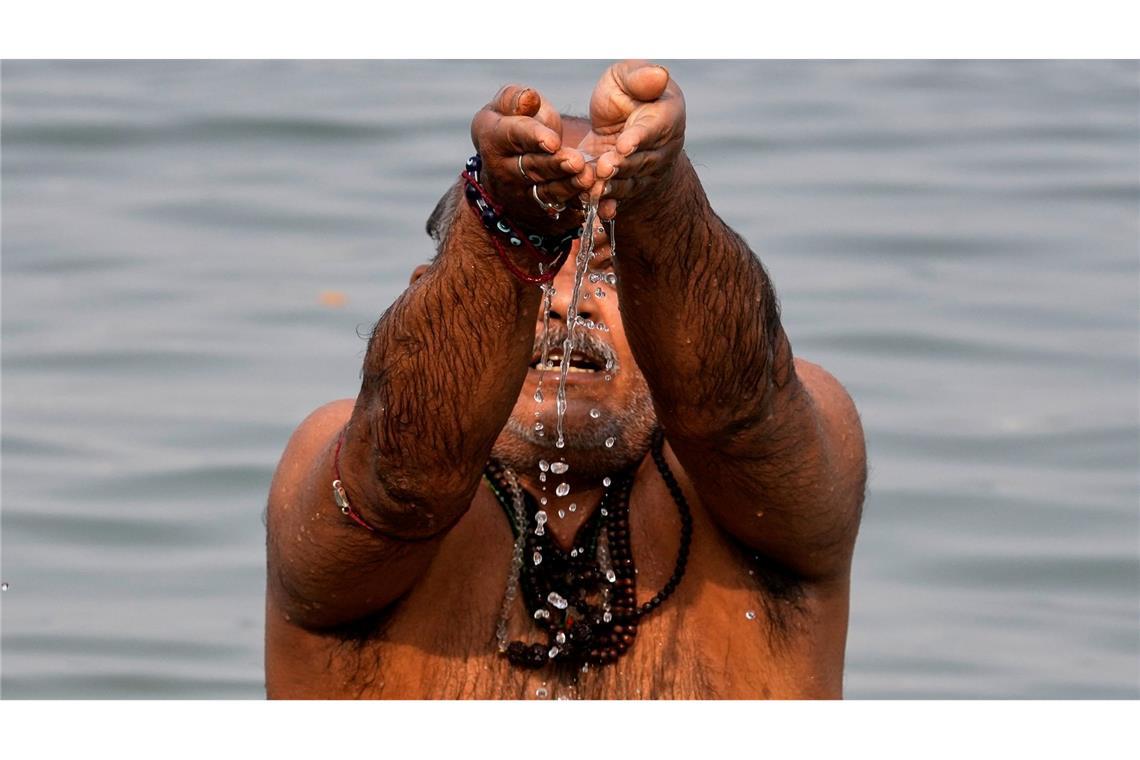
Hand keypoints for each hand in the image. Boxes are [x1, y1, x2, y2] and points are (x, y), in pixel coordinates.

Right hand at [470, 85, 594, 231]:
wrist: (504, 162)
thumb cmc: (511, 124)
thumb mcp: (506, 105)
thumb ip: (515, 98)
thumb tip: (529, 98)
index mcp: (492, 138)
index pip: (514, 137)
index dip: (534, 138)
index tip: (553, 140)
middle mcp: (502, 171)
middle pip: (532, 168)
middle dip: (556, 166)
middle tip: (577, 161)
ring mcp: (519, 194)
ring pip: (546, 192)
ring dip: (569, 187)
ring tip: (587, 178)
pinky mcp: (537, 210)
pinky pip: (559, 209)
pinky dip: (576, 206)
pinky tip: (593, 198)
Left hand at [577, 61, 685, 219]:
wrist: (622, 122)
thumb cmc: (628, 93)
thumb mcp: (627, 76)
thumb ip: (640, 77)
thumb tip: (659, 75)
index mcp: (666, 117)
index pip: (653, 129)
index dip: (638, 138)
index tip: (624, 144)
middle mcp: (660, 149)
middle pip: (640, 160)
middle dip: (621, 166)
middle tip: (604, 167)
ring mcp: (644, 172)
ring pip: (629, 182)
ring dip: (612, 187)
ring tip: (596, 189)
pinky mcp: (625, 186)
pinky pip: (618, 197)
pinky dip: (608, 205)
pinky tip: (599, 210)